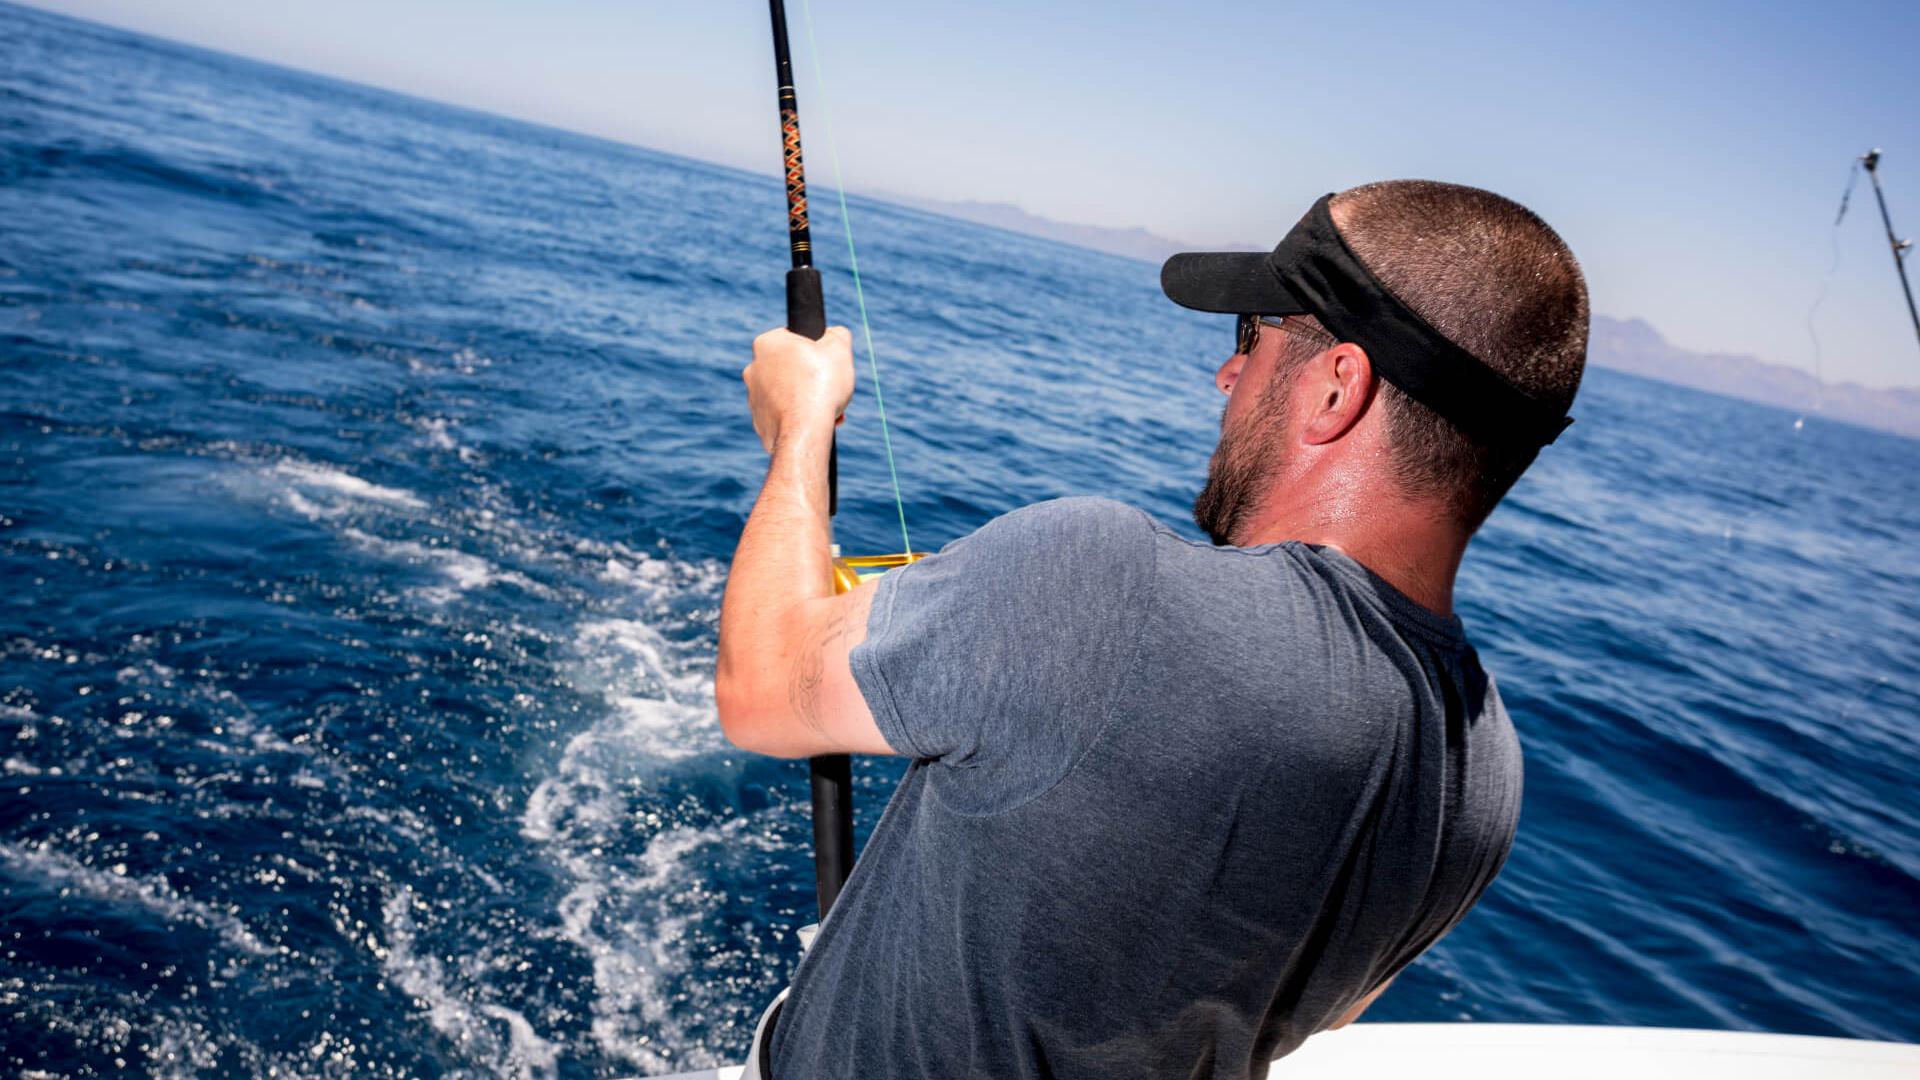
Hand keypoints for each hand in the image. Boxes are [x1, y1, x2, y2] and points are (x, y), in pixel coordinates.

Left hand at [744, 326, 853, 453]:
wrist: (804, 431)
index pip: (794, 338)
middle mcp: (753, 368)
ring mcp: (753, 396)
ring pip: (787, 393)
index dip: (815, 349)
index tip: (826, 362)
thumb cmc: (820, 386)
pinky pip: (782, 415)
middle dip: (811, 377)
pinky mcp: (758, 421)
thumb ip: (837, 334)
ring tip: (827, 409)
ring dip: (807, 398)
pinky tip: (814, 424)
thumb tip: (834, 334)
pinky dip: (798, 418)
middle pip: (790, 368)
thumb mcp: (839, 349)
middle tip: (830, 387)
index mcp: (766, 343)